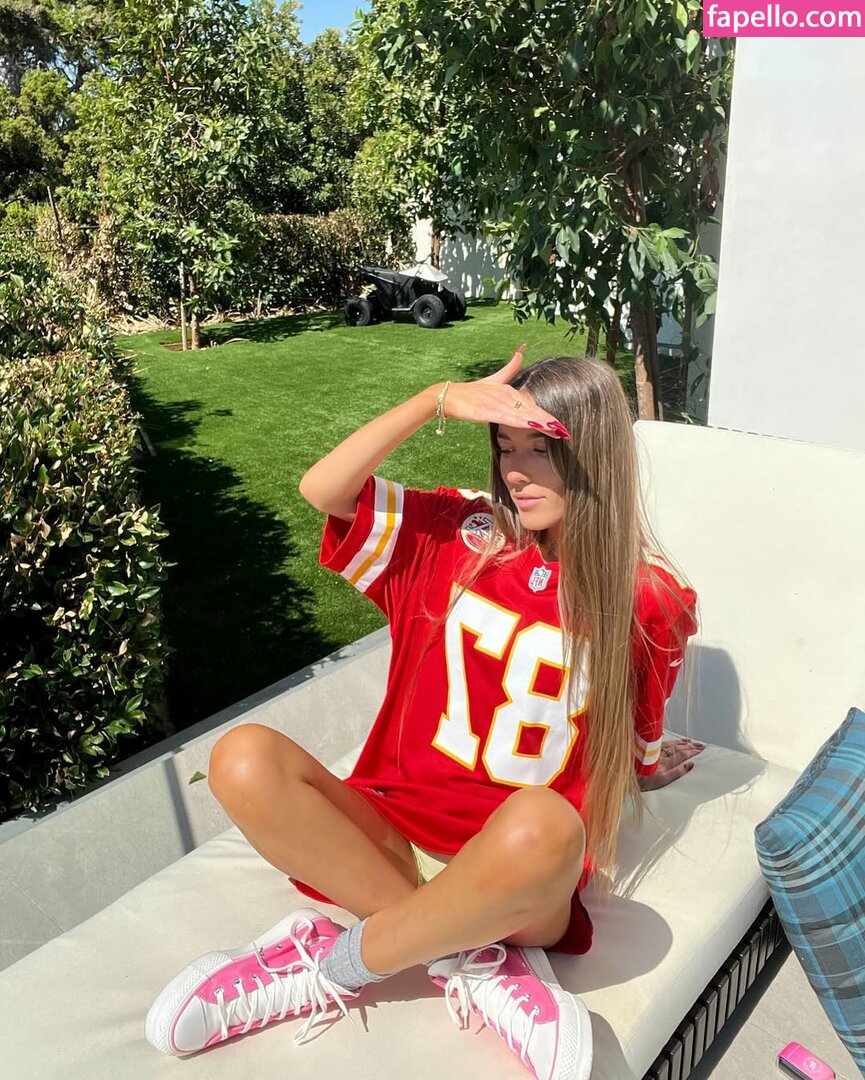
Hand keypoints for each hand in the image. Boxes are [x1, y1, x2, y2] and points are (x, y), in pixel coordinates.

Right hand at [439, 345, 569, 438]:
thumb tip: (522, 349)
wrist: (450, 396)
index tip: (561, 427)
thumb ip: (510, 367)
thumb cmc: (472, 392)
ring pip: (524, 414)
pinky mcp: (489, 410)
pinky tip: (533, 425)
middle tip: (565, 432)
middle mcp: (507, 395)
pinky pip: (509, 416)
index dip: (548, 417)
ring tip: (555, 431)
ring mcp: (498, 403)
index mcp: (510, 390)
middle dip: (549, 422)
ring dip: (540, 423)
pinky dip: (522, 421)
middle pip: (532, 411)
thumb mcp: (494, 379)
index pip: (533, 406)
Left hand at [638, 738, 704, 790]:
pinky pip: (657, 741)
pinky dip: (663, 738)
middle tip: (700, 744)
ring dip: (680, 742)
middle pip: (678, 747)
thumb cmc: (643, 781)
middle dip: (690, 746)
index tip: (702, 749)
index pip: (683, 754)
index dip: (693, 751)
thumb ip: (678, 772)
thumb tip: (691, 764)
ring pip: (669, 743)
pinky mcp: (644, 750)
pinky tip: (664, 735)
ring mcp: (652, 751)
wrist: (625, 775)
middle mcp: (660, 754)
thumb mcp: (663, 780)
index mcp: (666, 761)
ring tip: (688, 741)